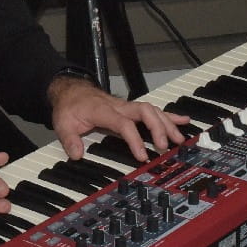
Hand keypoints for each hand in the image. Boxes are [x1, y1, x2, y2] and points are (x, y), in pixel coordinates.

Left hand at [48, 75, 187, 162]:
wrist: (71, 90)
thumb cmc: (70, 106)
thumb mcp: (62, 123)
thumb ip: (70, 139)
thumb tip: (77, 154)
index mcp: (104, 111)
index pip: (124, 124)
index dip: (135, 139)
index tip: (142, 155)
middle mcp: (119, 107)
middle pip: (145, 112)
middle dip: (158, 128)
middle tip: (165, 146)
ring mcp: (126, 106)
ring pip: (152, 110)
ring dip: (167, 124)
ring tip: (179, 139)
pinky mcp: (130, 108)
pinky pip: (153, 110)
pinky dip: (169, 115)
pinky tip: (183, 121)